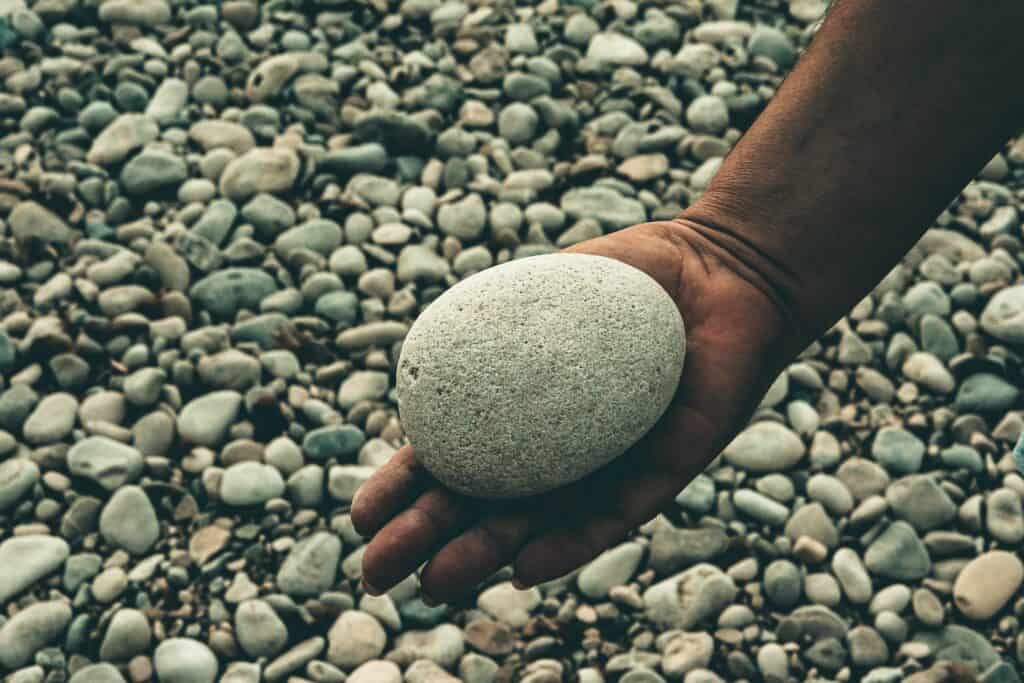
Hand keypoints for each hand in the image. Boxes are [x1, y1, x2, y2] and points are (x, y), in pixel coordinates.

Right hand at [351, 218, 797, 602]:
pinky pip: (615, 513)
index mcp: (525, 411)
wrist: (724, 269)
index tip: (361, 514)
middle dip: (427, 540)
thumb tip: (422, 360)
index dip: (408, 490)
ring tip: (434, 582)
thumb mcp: (550, 291)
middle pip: (484, 504)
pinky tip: (525, 568)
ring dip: (485, 555)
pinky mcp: (665, 469)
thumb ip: (496, 326)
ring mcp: (609, 464)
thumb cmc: (633, 277)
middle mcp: (561, 448)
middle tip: (376, 574)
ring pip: (538, 522)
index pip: (456, 459)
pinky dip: (572, 543)